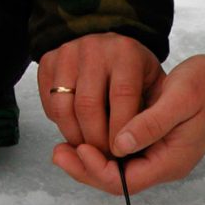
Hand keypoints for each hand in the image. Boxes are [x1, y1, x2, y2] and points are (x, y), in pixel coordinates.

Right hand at [39, 33, 164, 154]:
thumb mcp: (156, 90)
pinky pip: (49, 105)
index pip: (122, 96)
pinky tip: (77, 130)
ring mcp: (67, 53)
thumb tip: (128, 147)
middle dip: (95, 140)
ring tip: (89, 148)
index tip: (122, 153)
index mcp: (126, 52)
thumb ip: (152, 116)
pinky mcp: (47, 62)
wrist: (111, 50)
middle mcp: (94, 48)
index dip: (120, 130)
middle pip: (88, 105)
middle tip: (103, 157)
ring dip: (75, 137)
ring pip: (63, 108)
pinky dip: (61, 125)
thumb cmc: (136, 77)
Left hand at [52, 45, 204, 193]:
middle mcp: (162, 165)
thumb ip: (149, 124)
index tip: (79, 148)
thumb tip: (119, 145)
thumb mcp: (180, 99)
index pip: (126, 181)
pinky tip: (82, 135)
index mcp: (170, 161)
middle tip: (57, 152)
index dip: (98, 170)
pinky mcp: (153, 143)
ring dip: (89, 161)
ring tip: (63, 147)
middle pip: (116, 181)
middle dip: (85, 169)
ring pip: (116, 169)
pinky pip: (122, 155)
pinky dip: (100, 149)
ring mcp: (157, 156)